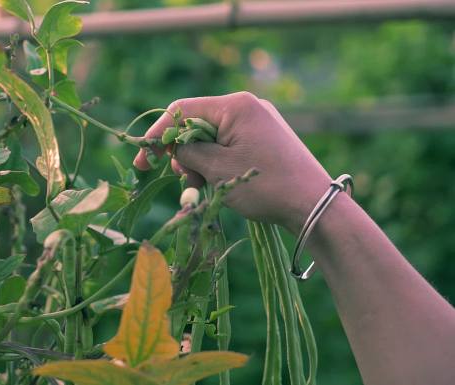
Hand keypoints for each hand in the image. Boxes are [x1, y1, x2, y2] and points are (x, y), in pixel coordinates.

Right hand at [133, 92, 331, 231]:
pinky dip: (215, 162)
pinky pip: (228, 145)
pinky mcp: (264, 139)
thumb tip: (173, 146)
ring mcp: (258, 122)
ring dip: (198, 161)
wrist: (314, 205)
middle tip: (179, 178)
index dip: (158, 134)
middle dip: (181, 151)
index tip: (143, 159)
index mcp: (235, 106)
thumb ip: (188, 152)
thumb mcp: (218, 169)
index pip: (182, 110)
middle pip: (196, 123)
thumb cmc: (265, 185)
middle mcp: (247, 107)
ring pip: (211, 137)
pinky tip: (214, 182)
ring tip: (198, 187)